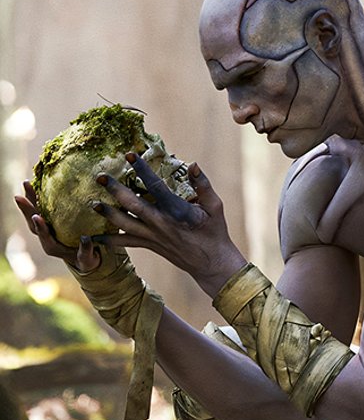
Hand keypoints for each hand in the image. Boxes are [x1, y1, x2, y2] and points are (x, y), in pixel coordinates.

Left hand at [15, 181, 102, 273]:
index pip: (44, 236)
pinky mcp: (49, 220)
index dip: (40, 227)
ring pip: (34, 213)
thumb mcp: (88, 258)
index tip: (37, 217)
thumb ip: (87, 250)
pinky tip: (37, 183)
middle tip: (18, 196)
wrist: (82, 258)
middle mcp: (45, 237)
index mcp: (52, 247)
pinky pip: (41, 207)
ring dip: (29, 199)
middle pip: (33, 222)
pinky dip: (37, 196)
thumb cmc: (86, 259)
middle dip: (26, 210)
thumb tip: (85, 238)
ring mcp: (45, 227)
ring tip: (26, 183)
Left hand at [89, 155, 246, 299]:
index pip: (155, 186)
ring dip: (108, 214)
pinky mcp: (150, 245)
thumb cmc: (215, 232)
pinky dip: (109, 240)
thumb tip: (193, 163)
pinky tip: (93, 237)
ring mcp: (153, 236)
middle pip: (132, 204)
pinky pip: (126, 242)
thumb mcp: (215, 206)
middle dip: (115, 190)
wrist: (212, 264)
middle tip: (100, 177)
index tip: (129, 155)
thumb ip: (202, 185)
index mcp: (176, 211)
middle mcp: (160, 224)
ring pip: (125, 224)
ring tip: (93, 204)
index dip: (141, 169)